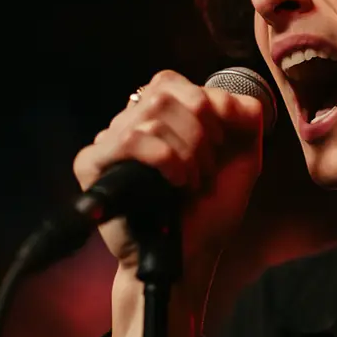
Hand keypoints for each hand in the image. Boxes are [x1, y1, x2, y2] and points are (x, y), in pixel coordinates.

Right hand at [73, 69, 264, 275]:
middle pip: (164, 94)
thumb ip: (245, 114)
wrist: (191, 254)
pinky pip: (128, 139)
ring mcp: (108, 143)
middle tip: (207, 169)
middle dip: (199, 131)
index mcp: (158, 116)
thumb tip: (223, 94)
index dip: (204, 105)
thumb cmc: (211, 209)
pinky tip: (175, 183)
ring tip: (191, 182)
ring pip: (150, 115)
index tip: (220, 143)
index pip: (171, 81)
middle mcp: (128, 124)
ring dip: (185, 151)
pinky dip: (164, 158)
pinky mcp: (91, 166)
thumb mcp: (244, 154)